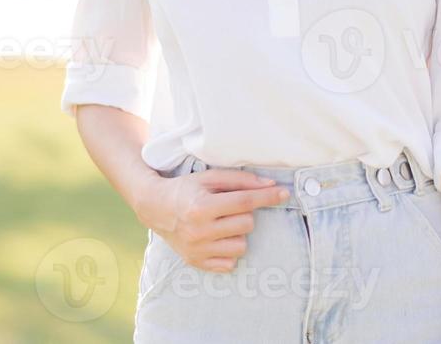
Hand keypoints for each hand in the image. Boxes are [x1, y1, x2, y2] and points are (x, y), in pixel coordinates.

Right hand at [133, 168, 289, 272]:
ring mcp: (197, 250)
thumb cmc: (187, 189)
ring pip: (241, 246)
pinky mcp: (196, 263)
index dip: (268, 196)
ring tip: (222, 223)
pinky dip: (229, 251)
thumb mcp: (210, 177)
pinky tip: (218, 238)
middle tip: (229, 207)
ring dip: (238, 233)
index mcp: (201, 207)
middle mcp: (199, 232)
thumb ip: (241, 180)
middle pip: (246, 225)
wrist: (156, 207)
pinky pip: (229, 263)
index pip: (245, 203)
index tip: (284, 193)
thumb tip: (271, 184)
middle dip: (245, 214)